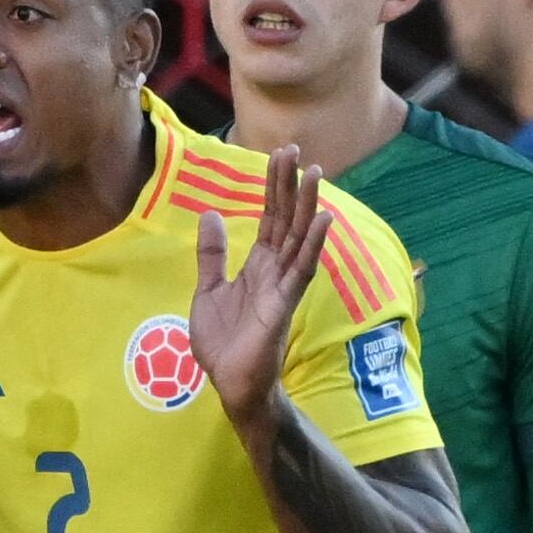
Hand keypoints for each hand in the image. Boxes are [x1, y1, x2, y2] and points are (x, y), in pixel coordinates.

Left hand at [190, 143, 336, 437]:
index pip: (269, 218)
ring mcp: (283, 287)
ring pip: (300, 238)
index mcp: (257, 266)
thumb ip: (212, 254)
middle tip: (296, 149)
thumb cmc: (223, 343)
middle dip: (290, 185)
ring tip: (316, 172)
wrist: (229, 384)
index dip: (274, 187)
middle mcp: (275, 271)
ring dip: (308, 206)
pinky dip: (313, 244)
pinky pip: (302, 270)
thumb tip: (210, 214)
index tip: (280, 155)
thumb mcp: (208, 290)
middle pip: (286, 219)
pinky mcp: (284, 305)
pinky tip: (324, 219)